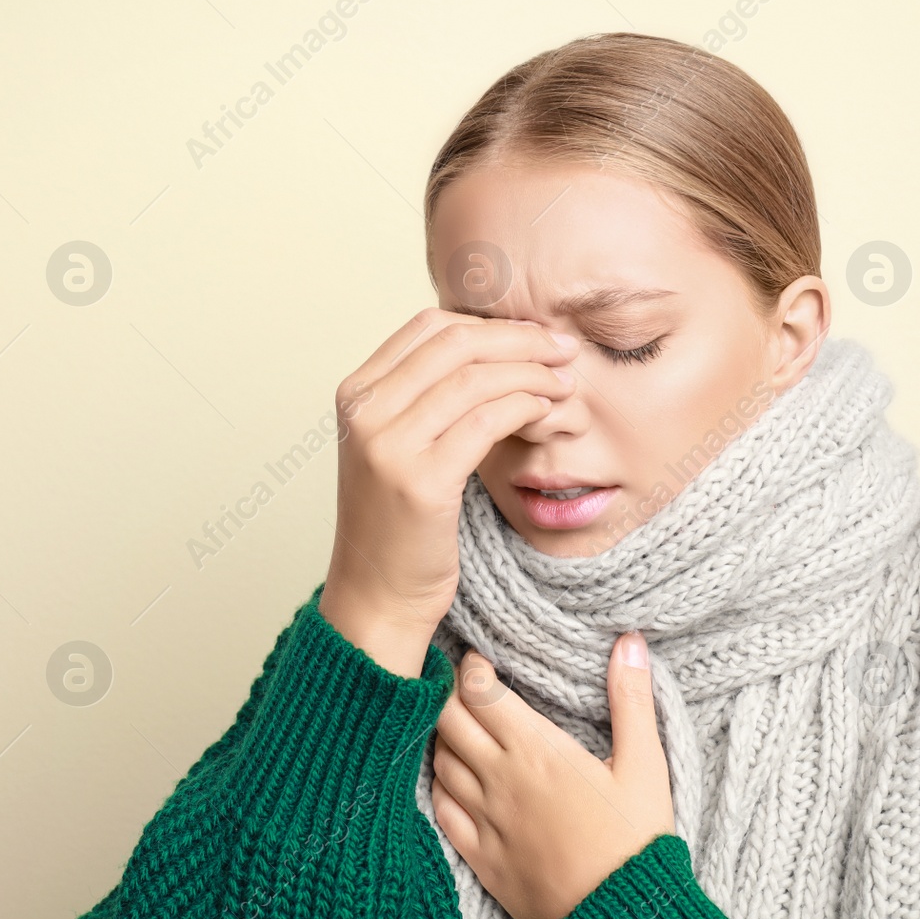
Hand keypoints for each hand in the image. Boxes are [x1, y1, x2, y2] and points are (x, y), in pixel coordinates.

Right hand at [316, 308, 578, 676]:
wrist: (377, 594)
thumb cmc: (397, 523)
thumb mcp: (397, 445)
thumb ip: (425, 396)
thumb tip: (497, 345)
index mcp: (355, 394)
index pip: (428, 326)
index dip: (490, 323)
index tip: (534, 336)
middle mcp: (364, 412)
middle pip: (455, 343)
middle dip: (520, 340)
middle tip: (563, 350)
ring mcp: (387, 445)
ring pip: (476, 378)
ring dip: (532, 373)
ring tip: (564, 384)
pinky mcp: (421, 481)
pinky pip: (487, 421)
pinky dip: (525, 407)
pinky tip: (546, 413)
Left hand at [430, 633, 674, 918]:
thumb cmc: (638, 842)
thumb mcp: (645, 766)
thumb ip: (631, 700)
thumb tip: (628, 642)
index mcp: (537, 751)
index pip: (479, 691)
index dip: (471, 666)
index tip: (480, 658)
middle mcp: (499, 780)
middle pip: (446, 719)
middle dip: (446, 692)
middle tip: (460, 685)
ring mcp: (484, 819)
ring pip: (438, 760)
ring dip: (441, 735)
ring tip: (455, 725)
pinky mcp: (479, 855)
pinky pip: (440, 809)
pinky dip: (439, 783)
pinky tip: (450, 776)